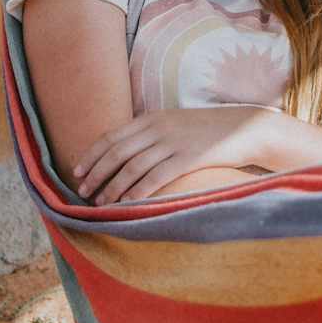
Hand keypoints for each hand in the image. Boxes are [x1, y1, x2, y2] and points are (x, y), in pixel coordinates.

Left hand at [75, 106, 281, 203]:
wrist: (244, 129)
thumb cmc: (207, 131)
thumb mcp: (174, 124)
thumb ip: (150, 134)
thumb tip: (123, 153)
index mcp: (152, 117)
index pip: (112, 136)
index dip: (92, 154)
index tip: (77, 171)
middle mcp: (158, 127)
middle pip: (117, 152)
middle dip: (96, 173)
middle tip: (82, 191)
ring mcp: (174, 142)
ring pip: (133, 167)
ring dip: (113, 187)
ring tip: (101, 203)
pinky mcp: (189, 158)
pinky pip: (157, 177)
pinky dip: (138, 192)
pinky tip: (128, 204)